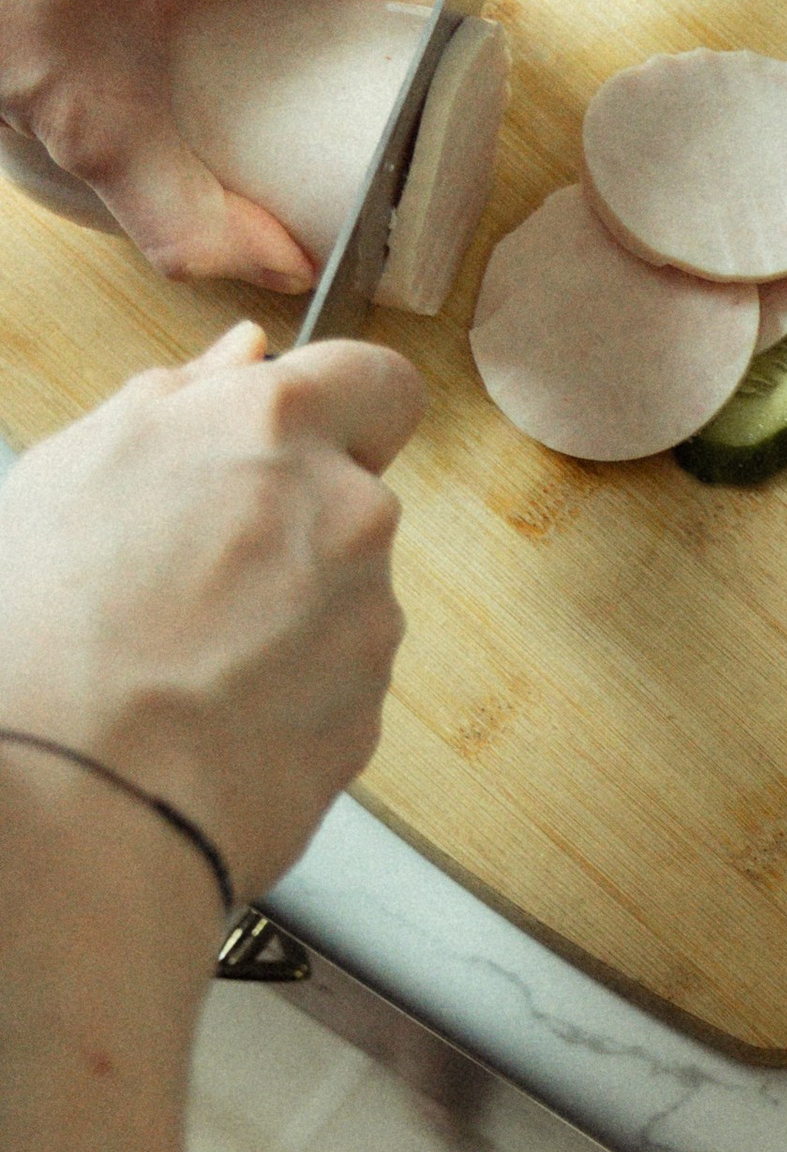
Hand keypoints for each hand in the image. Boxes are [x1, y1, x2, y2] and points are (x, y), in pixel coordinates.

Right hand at [0, 320, 422, 900]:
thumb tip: (245, 358)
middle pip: (351, 500)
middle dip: (292, 526)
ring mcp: (369, 620)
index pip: (377, 383)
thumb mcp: (72, 472)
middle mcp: (347, 512)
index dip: (343, 412)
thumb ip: (179, 401)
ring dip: (287, 615)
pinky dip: (289, 693)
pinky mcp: (371, 714)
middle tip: (185, 575)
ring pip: (345, 598)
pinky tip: (206, 713)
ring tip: (179, 657)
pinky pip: (337, 684)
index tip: (297, 445)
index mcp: (275, 427)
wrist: (72, 792)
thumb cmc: (43, 629)